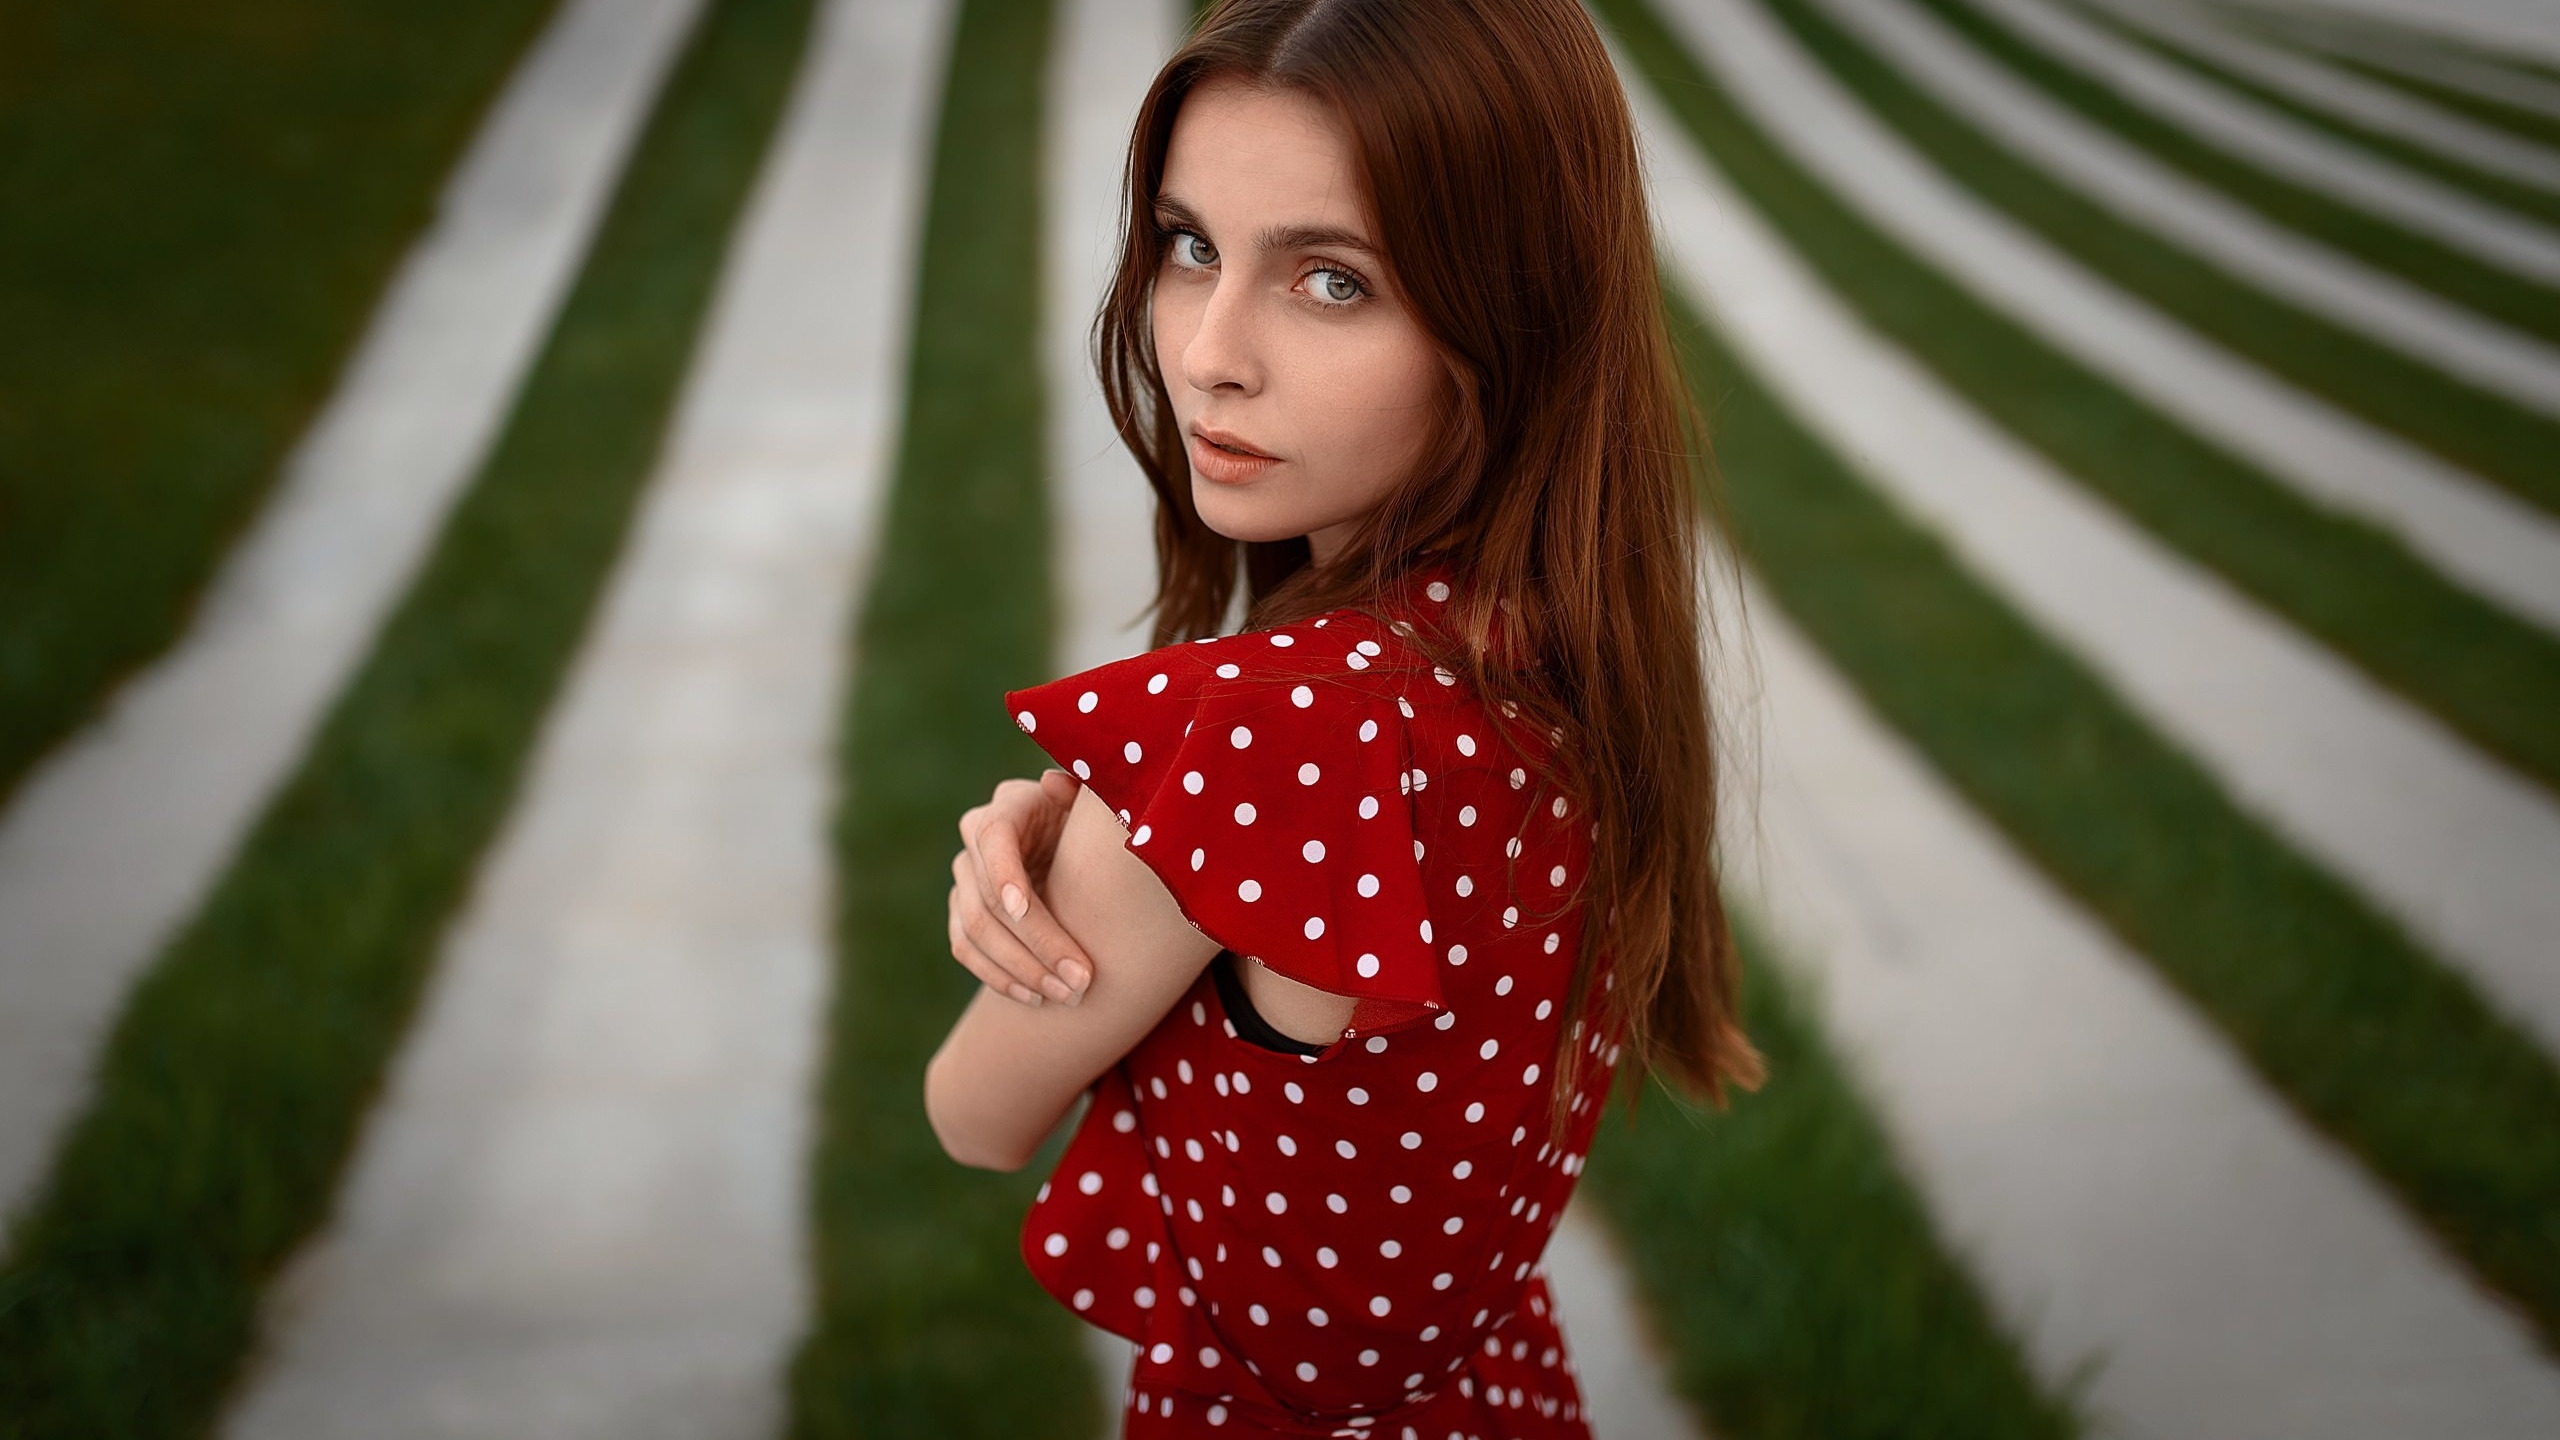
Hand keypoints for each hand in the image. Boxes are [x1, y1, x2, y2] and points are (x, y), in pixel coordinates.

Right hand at [950, 768, 1091, 1005]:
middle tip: (1079, 979)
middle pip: (988, 897)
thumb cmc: (1096, 825)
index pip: (992, 839)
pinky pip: (966, 950)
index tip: (1024, 910)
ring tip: (1065, 995)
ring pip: (973, 931)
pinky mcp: (962, 912)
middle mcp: (976, 840)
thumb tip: (1053, 783)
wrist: (1079, 848)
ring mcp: (965, 878)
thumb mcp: (1095, 806)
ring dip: (1019, 969)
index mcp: (1009, 806)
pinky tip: (1036, 998)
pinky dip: (999, 978)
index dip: (1004, 875)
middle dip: (1035, 943)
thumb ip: (1083, 794)